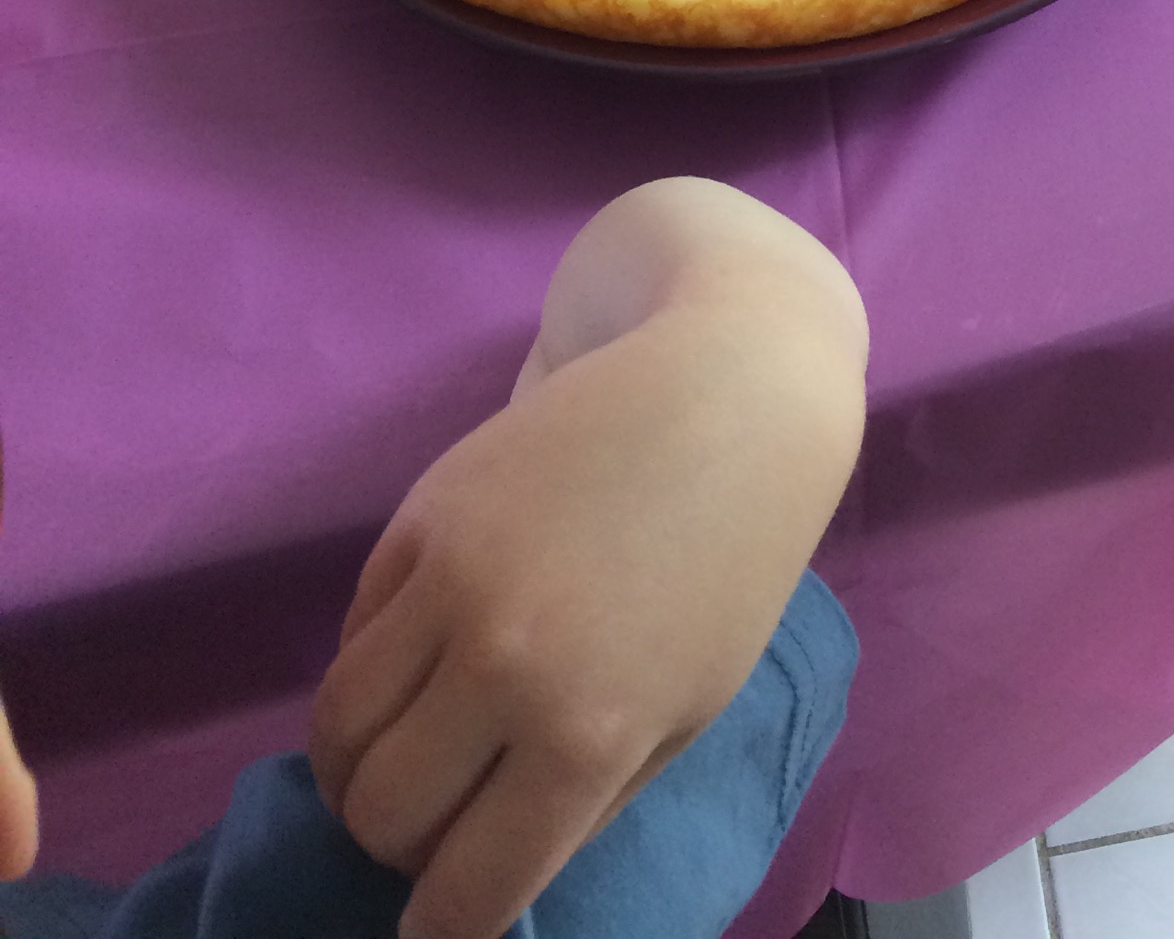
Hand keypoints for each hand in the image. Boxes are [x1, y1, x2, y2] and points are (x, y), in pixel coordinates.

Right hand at [308, 327, 795, 938]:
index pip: (462, 891)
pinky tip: (419, 662)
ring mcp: (451, 583)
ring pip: (336, 730)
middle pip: (378, 814)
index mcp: (586, 736)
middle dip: (397, 840)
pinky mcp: (421, 513)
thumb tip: (484, 869)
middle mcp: (502, 667)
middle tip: (435, 816)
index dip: (439, 927)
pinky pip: (352, 635)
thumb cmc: (731, 563)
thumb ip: (583, 802)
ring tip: (402, 754)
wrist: (730, 394)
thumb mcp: (688, 710)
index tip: (435, 922)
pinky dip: (369, 670)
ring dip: (357, 766)